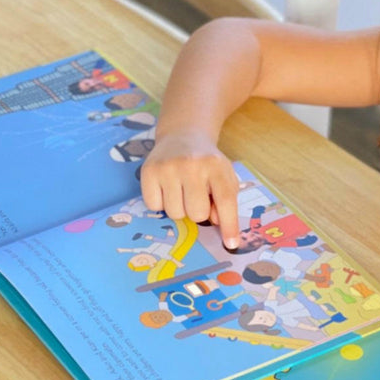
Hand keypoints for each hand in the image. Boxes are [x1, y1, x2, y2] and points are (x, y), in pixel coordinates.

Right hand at [140, 132, 239, 248]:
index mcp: (216, 166)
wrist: (182, 136)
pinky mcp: (148, 171)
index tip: (231, 244)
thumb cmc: (206, 163)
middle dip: (198, 212)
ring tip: (181, 190)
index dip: (229, 226)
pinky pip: (154, 206)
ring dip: (179, 208)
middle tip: (196, 196)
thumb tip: (217, 223)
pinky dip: (160, 203)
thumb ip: (226, 200)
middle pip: (197, 214)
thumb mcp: (223, 176)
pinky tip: (166, 188)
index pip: (225, 202)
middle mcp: (191, 165)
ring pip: (175, 213)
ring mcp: (168, 167)